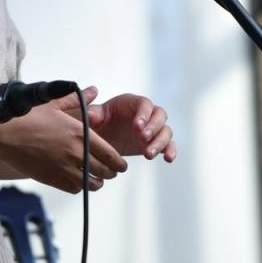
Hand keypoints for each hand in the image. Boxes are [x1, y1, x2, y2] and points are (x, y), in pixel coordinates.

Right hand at [0, 88, 127, 192]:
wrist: (5, 135)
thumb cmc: (29, 118)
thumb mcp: (54, 104)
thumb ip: (78, 99)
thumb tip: (94, 90)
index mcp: (81, 134)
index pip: (111, 155)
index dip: (119, 163)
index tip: (121, 165)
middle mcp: (76, 153)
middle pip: (104, 171)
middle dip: (111, 173)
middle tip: (112, 172)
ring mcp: (65, 168)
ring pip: (91, 183)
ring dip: (96, 182)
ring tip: (97, 180)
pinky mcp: (52, 179)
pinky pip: (74, 189)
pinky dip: (79, 187)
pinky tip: (78, 182)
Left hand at [61, 87, 177, 161]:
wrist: (102, 138)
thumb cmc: (99, 123)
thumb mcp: (94, 117)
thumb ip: (93, 114)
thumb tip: (90, 114)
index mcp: (133, 103)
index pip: (145, 104)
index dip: (144, 114)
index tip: (137, 126)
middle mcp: (147, 114)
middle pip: (160, 115)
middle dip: (154, 127)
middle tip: (143, 138)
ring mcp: (153, 129)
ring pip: (166, 131)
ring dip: (160, 142)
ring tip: (148, 155)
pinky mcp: (156, 142)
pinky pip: (169, 145)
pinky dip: (171, 150)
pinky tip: (168, 159)